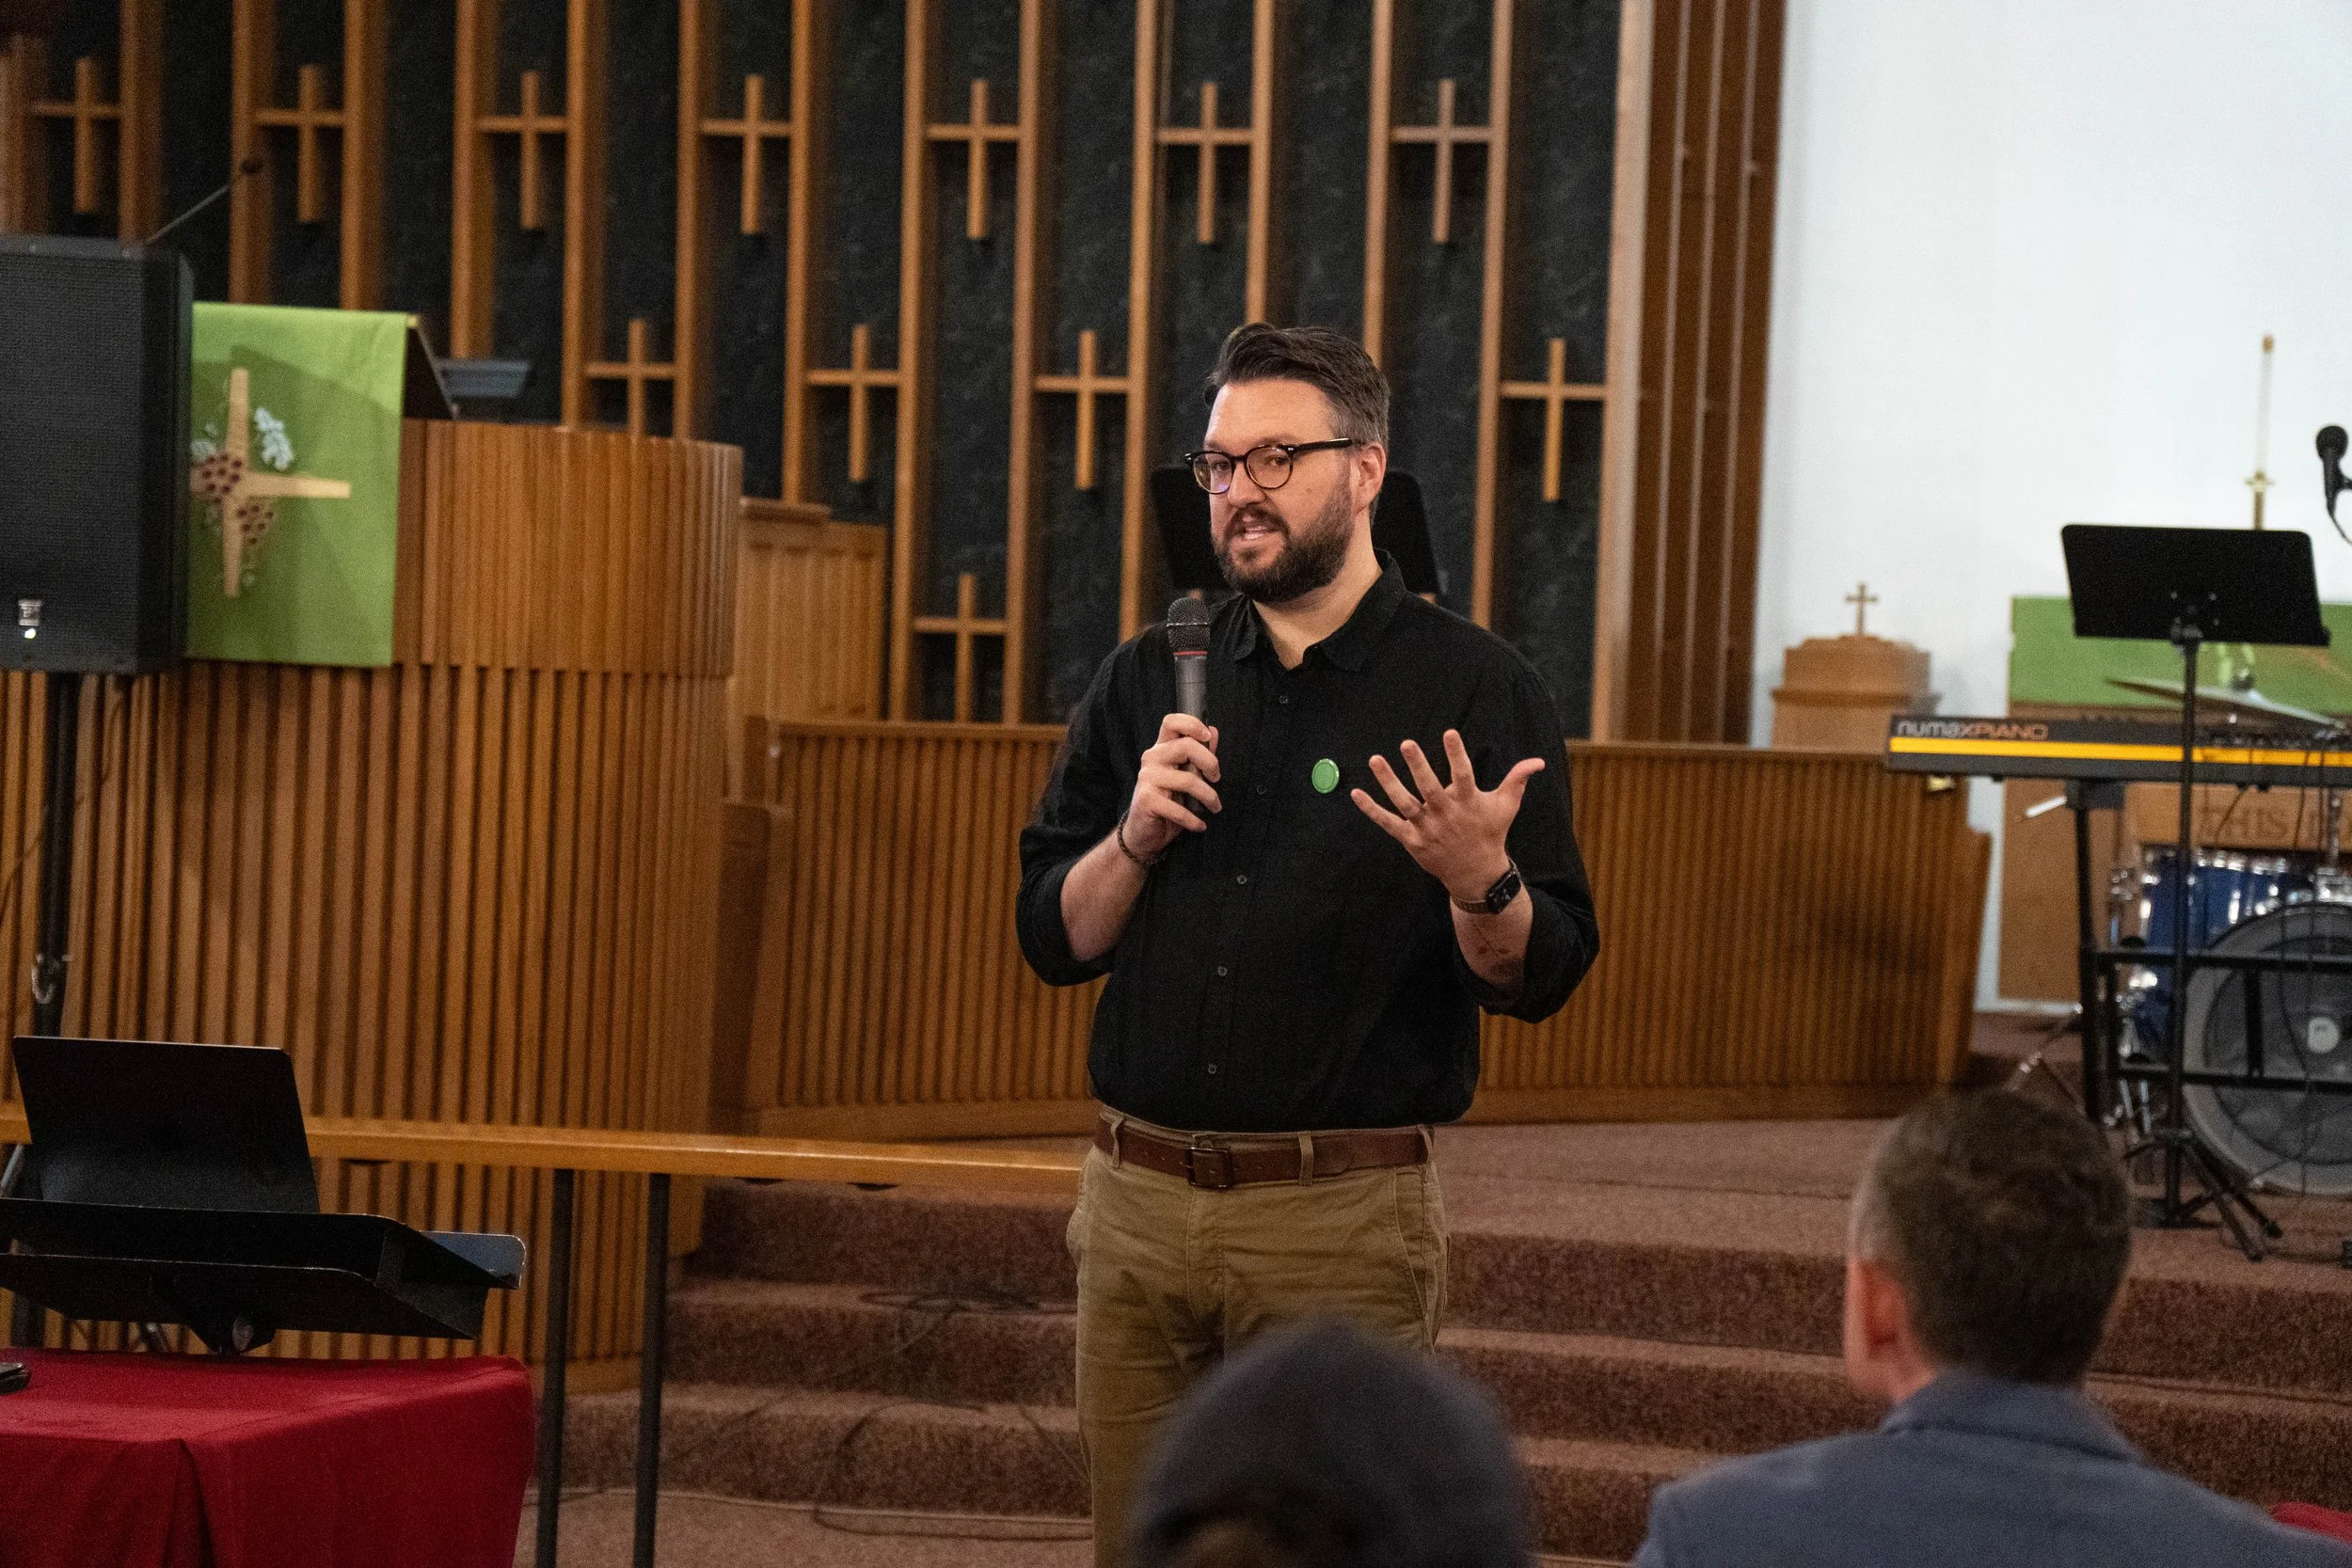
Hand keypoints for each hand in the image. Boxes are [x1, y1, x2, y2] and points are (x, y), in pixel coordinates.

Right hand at [1122, 713, 1220, 860]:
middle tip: (1217, 779)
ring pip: (1188, 780)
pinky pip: (1178, 808)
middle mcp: (1152, 758)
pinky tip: (1199, 825)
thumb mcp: (1186, 777)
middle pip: (1186, 746)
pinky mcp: (1146, 799)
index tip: (1207, 737)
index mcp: (1161, 749)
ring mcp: (1147, 778)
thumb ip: (1199, 755)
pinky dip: (1193, 819)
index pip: (1172, 722)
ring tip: (1214, 807)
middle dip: (1210, 763)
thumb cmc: (1167, 804)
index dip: (1192, 724)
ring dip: (1208, 797)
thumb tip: (1213, 732)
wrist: (1144, 833)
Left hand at [1352, 729, 1542, 903]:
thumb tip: (1538, 761)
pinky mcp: (1411, 840)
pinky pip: (1387, 823)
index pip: (1463, 774)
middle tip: (1406, 743)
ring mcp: (1426, 828)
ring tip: (1375, 759)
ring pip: (1404, 802)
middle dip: (1418, 766)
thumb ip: (1518, 779)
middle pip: (1429, 787)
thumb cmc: (1490, 833)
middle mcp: (1445, 814)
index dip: (1456, 753)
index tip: (1448, 732)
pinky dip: (1371, 810)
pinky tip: (1355, 793)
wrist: (1476, 873)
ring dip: (1388, 782)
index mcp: (1468, 803)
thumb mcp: (1507, 806)